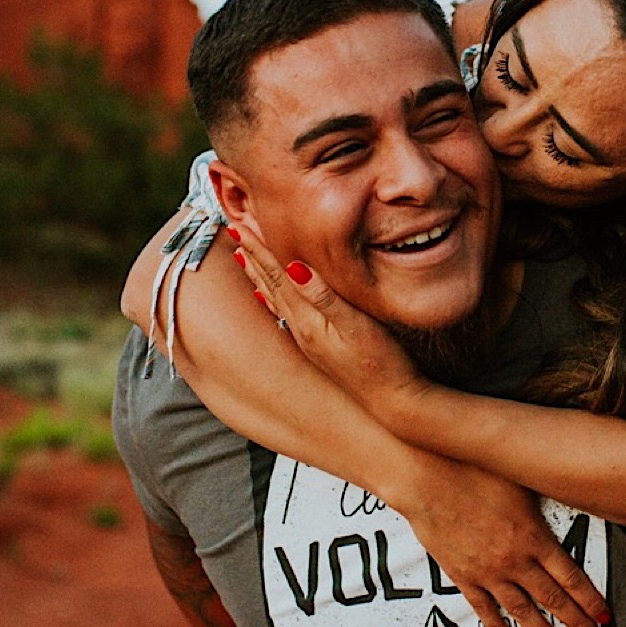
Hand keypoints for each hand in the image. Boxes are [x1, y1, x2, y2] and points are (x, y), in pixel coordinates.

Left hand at [234, 228, 423, 408]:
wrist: (391, 401)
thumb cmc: (380, 363)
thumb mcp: (355, 325)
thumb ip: (324, 297)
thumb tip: (294, 268)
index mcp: (308, 319)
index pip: (277, 275)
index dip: (259, 249)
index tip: (239, 225)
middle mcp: (301, 328)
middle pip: (269, 284)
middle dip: (252, 255)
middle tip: (233, 229)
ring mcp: (308, 338)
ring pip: (274, 298)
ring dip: (258, 274)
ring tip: (243, 256)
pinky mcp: (317, 346)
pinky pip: (284, 313)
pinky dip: (271, 297)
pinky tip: (267, 296)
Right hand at [394, 453, 610, 626]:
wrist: (427, 478)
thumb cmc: (474, 469)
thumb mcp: (521, 480)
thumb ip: (543, 501)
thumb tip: (567, 498)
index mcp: (534, 536)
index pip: (571, 577)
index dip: (590, 599)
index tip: (604, 615)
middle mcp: (514, 560)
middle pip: (553, 599)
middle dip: (576, 621)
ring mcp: (488, 572)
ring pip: (522, 610)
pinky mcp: (463, 575)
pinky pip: (484, 608)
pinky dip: (498, 626)